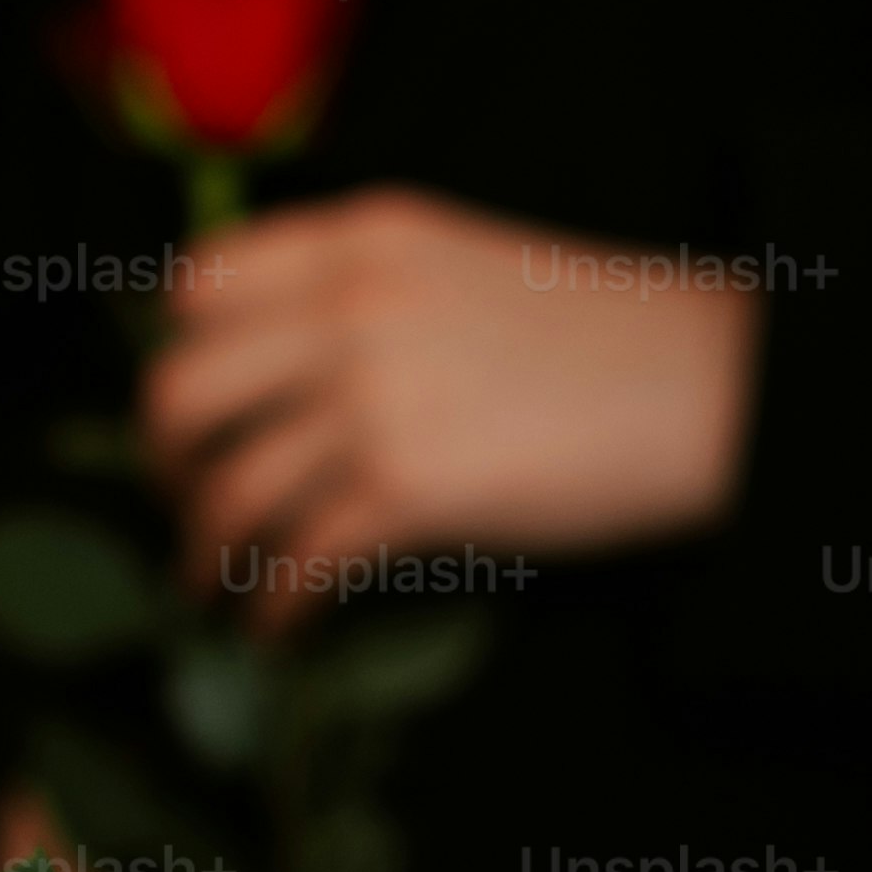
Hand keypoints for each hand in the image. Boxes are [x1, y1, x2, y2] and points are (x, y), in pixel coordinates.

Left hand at [145, 188, 762, 627]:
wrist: (707, 386)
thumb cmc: (600, 336)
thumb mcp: (460, 271)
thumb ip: (361, 300)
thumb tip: (274, 379)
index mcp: (360, 242)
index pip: (198, 284)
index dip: (176, 353)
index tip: (193, 408)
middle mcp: (348, 310)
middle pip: (181, 391)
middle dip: (164, 464)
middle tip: (183, 502)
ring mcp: (372, 399)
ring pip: (227, 490)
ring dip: (205, 555)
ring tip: (212, 587)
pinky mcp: (406, 490)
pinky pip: (293, 562)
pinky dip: (271, 608)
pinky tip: (279, 629)